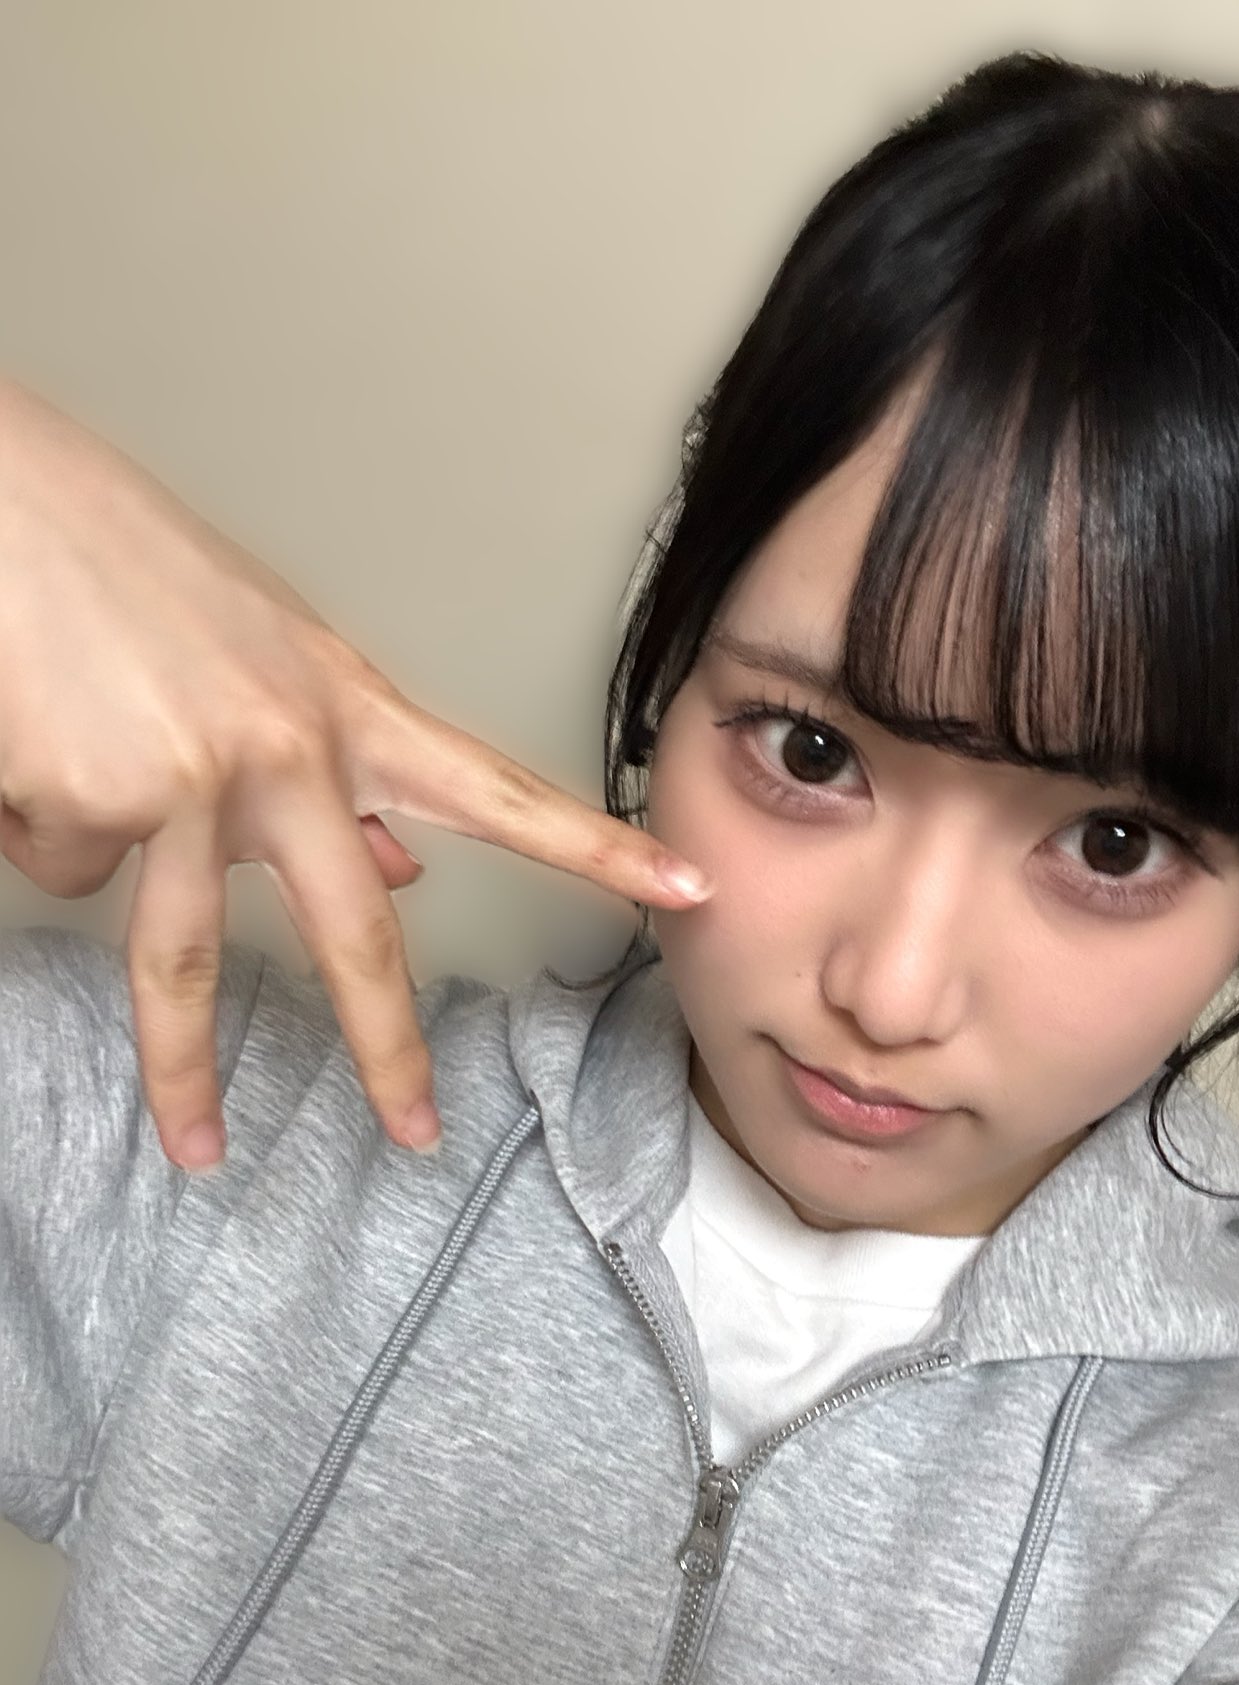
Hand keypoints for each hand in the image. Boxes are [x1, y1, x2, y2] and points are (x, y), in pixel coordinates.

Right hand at [0, 376, 711, 1168]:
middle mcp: (289, 752)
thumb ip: (337, 771)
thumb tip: (402, 865)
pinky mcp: (96, 798)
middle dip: (388, 1047)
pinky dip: (47, 831)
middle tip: (419, 1130)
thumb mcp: (265, 663)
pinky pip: (69, 867)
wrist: (3, 500)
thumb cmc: (133, 573)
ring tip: (198, 1145)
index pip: (499, 790)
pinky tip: (39, 754)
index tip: (684, 887)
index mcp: (346, 709)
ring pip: (181, 959)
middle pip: (355, 933)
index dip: (595, 846)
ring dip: (184, 1072)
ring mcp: (194, 780)